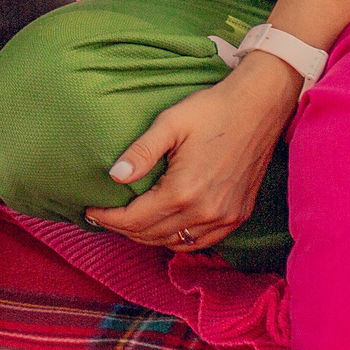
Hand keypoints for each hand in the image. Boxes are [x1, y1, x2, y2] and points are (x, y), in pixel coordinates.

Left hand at [85, 52, 298, 250]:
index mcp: (183, 191)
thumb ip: (141, 152)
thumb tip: (115, 175)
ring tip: (128, 222)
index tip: (90, 210)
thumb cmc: (213, 110)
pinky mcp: (238, 215)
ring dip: (147, 236)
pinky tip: (164, 227)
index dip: (108, 218)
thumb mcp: (170, 123)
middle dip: (122, 228)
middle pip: (151, 235)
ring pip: (175, 242)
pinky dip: (177, 239)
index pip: (134, 220)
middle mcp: (205, 212)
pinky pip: (201, 241)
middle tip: (104, 216)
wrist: (259, 107)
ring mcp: (224, 217)